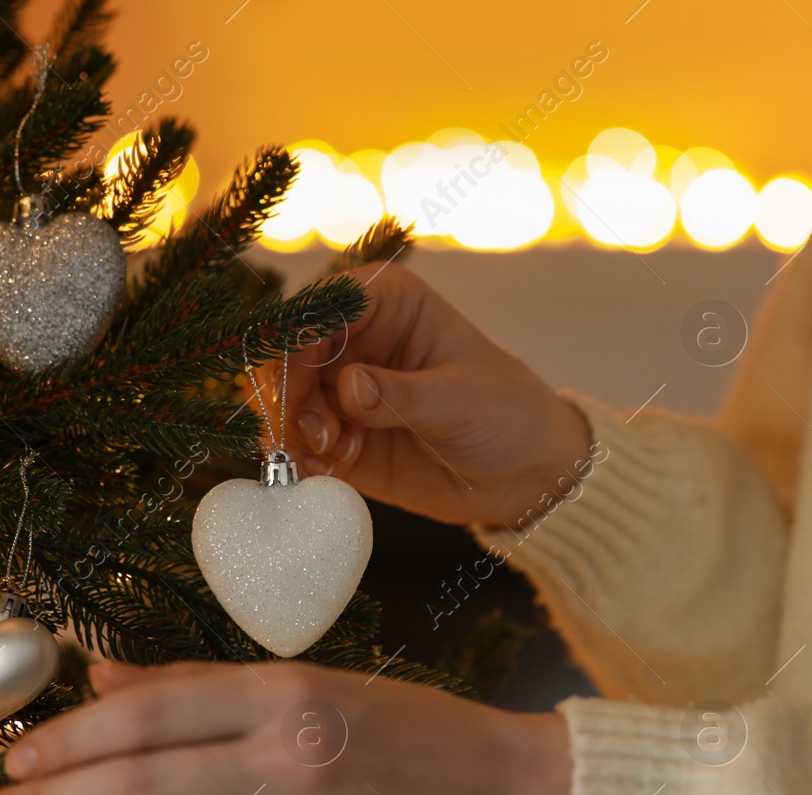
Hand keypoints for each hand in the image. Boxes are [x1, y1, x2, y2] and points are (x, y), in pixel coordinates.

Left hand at [0, 660, 572, 794]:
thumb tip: (103, 679)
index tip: (18, 755)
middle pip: (143, 783)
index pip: (149, 711)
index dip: (70, 734)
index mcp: (285, 692)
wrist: (510, 789)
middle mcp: (292, 759)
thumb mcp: (313, 683)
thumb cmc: (410, 729)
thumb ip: (204, 683)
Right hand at [282, 262, 592, 527]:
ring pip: (285, 401)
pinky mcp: (340, 438)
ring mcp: (343, 391)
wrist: (526, 475)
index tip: (299, 381)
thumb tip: (348, 388)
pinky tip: (328, 473)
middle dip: (289, 392)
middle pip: (287, 352)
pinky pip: (298, 445)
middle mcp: (355, 339)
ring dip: (295, 431)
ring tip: (334, 454)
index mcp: (387, 301)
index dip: (299, 338)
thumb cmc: (507, 414)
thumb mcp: (460, 402)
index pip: (322, 305)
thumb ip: (401, 395)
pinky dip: (301, 460)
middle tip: (316, 432)